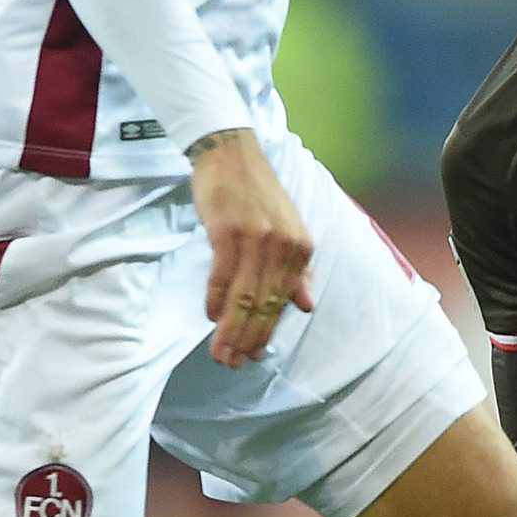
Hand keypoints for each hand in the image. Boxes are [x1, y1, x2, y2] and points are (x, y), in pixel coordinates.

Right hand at [188, 128, 314, 365]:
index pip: (282, 301)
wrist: (231, 153)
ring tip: (220, 353)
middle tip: (233, 363)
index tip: (254, 355)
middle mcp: (284, 245)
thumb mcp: (288, 228)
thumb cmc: (256, 194)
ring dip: (230, 329)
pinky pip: (222, 275)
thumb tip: (307, 306)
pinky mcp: (228, 231)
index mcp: (301, 247)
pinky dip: (215, 299)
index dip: (267, 332)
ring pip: (243, 296)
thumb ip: (297, 269)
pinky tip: (210, 317)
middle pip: (264, 304)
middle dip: (248, 339)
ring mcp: (256, 238)